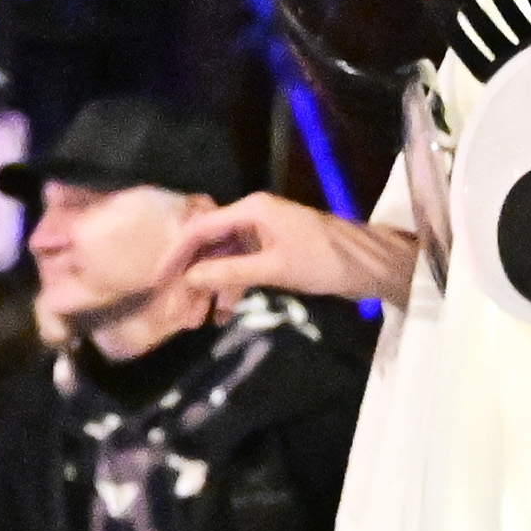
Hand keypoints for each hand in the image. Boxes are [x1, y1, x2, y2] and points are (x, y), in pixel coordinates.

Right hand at [162, 191, 416, 310]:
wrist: (374, 266)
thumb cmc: (326, 260)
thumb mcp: (275, 268)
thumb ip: (229, 272)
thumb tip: (190, 279)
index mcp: (252, 211)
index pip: (200, 228)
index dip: (175, 254)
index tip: (157, 280)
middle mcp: (253, 217)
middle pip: (208, 246)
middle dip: (192, 278)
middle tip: (176, 309)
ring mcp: (263, 235)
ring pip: (223, 261)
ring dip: (210, 289)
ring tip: (195, 320)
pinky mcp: (274, 251)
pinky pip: (241, 269)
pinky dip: (231, 290)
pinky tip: (221, 315)